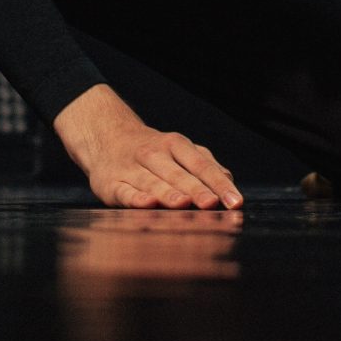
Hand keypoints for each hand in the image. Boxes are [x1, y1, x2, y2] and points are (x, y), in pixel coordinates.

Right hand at [54, 82, 242, 210]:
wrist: (105, 137)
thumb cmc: (153, 152)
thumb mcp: (179, 150)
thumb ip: (205, 165)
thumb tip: (229, 182)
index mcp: (175, 144)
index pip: (201, 164)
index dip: (218, 183)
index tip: (235, 202)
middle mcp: (153, 154)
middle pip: (177, 174)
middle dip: (195, 189)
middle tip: (211, 204)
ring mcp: (131, 168)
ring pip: (151, 182)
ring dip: (167, 193)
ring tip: (183, 204)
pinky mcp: (111, 183)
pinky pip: (124, 190)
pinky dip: (135, 197)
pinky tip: (147, 203)